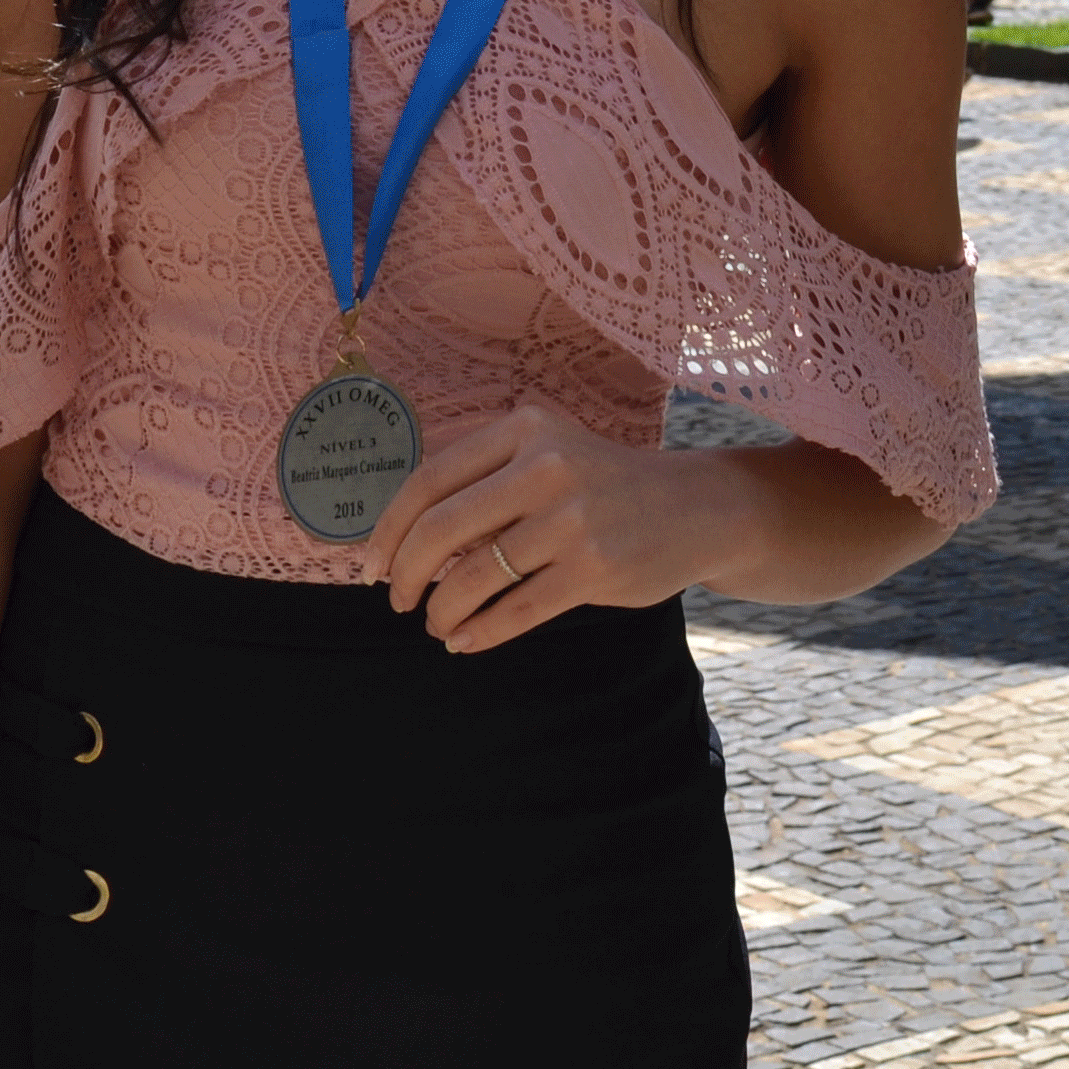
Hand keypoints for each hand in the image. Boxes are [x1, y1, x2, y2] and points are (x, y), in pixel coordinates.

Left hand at [357, 400, 745, 653]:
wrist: (696, 507)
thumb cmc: (603, 483)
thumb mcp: (548, 449)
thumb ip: (484, 473)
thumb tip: (402, 530)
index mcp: (524, 429)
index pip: (429, 479)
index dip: (389, 529)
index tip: (371, 565)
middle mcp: (546, 467)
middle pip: (441, 528)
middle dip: (406, 573)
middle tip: (397, 600)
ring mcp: (573, 519)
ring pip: (474, 577)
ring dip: (442, 610)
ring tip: (438, 623)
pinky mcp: (595, 569)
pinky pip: (515, 610)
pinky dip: (480, 632)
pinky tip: (465, 640)